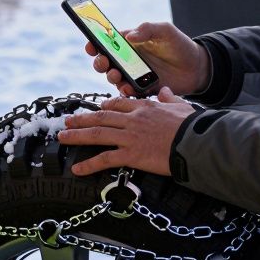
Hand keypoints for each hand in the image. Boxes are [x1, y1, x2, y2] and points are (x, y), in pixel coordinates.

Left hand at [56, 87, 194, 175]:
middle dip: (82, 119)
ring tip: (63, 138)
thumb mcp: (183, 107)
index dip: (105, 105)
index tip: (97, 108)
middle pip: (101, 116)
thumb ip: (171, 99)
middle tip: (68, 120)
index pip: (119, 103)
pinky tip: (77, 169)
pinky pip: (104, 159)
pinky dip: (89, 164)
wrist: (196, 143)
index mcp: (145, 107)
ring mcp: (129, 136)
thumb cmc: (194, 127)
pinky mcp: (131, 154)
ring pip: (97, 134)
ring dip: (77, 135)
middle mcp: (133, 119)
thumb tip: (166, 91)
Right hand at [84, 21, 209, 96]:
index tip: (91, 45)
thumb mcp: (165, 30)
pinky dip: (125, 92)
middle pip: (104, 62)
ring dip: (111, 77)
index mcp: (129, 43)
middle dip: (100, 62)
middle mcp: (127, 60)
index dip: (94, 44)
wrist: (196, 67)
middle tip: (105, 62)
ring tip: (117, 75)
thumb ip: (147, 29)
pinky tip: (129, 88)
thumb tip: (128, 35)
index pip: (106, 43)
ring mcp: (133, 75)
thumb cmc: (179, 45)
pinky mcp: (141, 89)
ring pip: (113, 78)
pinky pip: (127, 93)